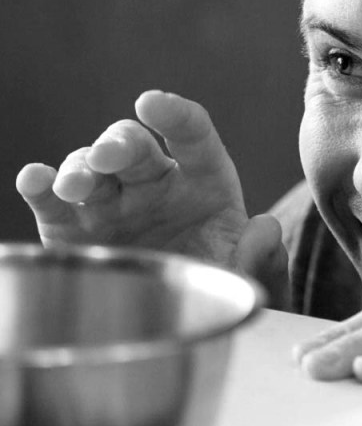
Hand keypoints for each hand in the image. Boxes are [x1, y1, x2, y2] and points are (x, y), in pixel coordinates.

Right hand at [16, 90, 249, 264]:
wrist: (181, 323)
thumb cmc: (219, 286)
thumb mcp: (250, 278)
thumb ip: (263, 257)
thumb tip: (265, 229)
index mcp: (204, 182)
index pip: (194, 135)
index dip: (175, 114)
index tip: (154, 102)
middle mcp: (154, 183)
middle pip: (134, 147)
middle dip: (118, 144)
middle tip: (109, 156)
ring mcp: (112, 204)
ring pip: (90, 168)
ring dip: (79, 168)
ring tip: (74, 185)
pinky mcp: (73, 230)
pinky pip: (52, 203)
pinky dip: (39, 187)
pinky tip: (33, 179)